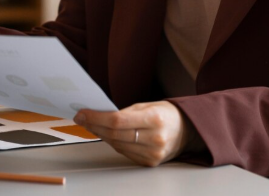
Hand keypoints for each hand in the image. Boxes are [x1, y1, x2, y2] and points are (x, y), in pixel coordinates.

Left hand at [74, 101, 195, 166]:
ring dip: (101, 134)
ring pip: (117, 145)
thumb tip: (98, 115)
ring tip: (91, 124)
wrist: (187, 131)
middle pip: (115, 134)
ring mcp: (153, 153)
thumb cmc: (166, 115)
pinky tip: (106, 134)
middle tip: (82, 118)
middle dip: (94, 125)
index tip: (83, 113)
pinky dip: (113, 142)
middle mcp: (154, 138)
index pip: (118, 121)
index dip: (96, 118)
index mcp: (155, 119)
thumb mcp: (148, 105)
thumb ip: (125, 112)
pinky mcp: (149, 162)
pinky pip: (124, 152)